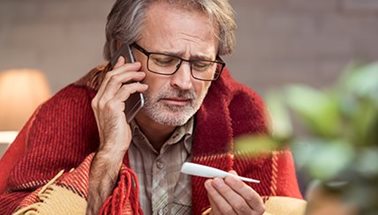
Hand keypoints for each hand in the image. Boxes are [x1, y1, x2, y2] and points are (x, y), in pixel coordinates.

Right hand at [86, 56, 147, 214]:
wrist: (112, 149)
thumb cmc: (116, 134)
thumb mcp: (118, 114)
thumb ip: (121, 101)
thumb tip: (130, 89)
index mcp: (97, 100)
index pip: (106, 78)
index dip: (116, 67)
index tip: (124, 60)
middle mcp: (98, 99)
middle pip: (112, 75)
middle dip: (126, 67)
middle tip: (137, 65)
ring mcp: (103, 103)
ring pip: (117, 79)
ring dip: (132, 74)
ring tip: (142, 74)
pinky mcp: (112, 107)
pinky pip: (125, 90)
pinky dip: (135, 86)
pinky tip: (143, 87)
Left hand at [204, 170, 264, 214]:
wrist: (240, 214)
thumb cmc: (243, 201)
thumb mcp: (245, 192)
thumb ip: (238, 183)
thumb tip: (230, 173)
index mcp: (258, 207)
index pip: (250, 196)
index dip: (238, 185)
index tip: (228, 177)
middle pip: (238, 204)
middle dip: (226, 190)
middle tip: (216, 180)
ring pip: (227, 210)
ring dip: (216, 195)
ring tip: (209, 183)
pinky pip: (219, 212)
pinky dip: (213, 201)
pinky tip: (209, 192)